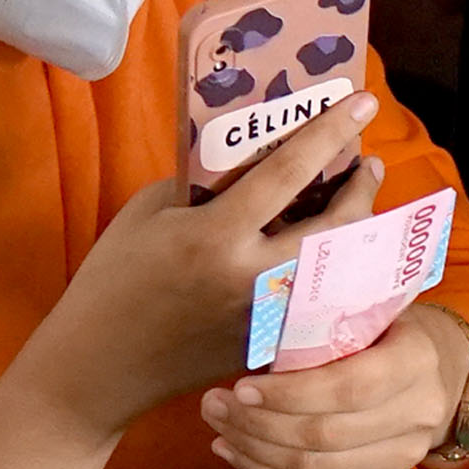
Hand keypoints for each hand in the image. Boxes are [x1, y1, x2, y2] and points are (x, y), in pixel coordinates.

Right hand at [16, 93, 384, 445]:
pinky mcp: (271, 343)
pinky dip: (337, 272)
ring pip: (338, 267)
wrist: (100, 366)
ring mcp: (268, 316)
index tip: (362, 102)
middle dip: (361, 190)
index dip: (329, 133)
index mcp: (215, 236)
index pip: (287, 173)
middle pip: (334, 226)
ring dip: (358, 231)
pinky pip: (320, 300)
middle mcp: (252, 277)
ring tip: (360, 201)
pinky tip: (341, 251)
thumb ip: (202, 185)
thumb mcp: (147, 214)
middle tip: (369, 164)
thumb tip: (251, 164)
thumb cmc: (114, 280)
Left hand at [200, 296, 468, 468]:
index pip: (349, 387)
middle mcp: (419, 412)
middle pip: (326, 435)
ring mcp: (406, 454)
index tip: (241, 387)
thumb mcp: (367, 310)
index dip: (290, 394)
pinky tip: (237, 455)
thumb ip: (324, 324)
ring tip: (219, 428)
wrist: (440, 370)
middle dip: (257, 424)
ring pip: (316, 468)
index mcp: (417, 359)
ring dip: (255, 452)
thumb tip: (253, 334)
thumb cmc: (389, 330)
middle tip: (214, 406)